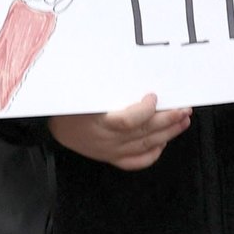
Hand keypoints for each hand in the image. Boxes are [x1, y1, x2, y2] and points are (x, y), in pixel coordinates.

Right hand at [49, 93, 191, 172]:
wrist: (49, 126)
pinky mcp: (111, 158)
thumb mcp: (79, 91)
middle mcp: (106, 141)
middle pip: (144, 133)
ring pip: (146, 145)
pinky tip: (164, 142)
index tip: (153, 96)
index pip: (127, 121)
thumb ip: (103, 86)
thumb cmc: (66, 104)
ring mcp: (110, 151)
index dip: (145, 111)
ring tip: (183, 121)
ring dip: (168, 133)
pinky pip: (136, 161)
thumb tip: (129, 72)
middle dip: (168, 120)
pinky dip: (153, 153)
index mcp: (97, 122)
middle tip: (184, 108)